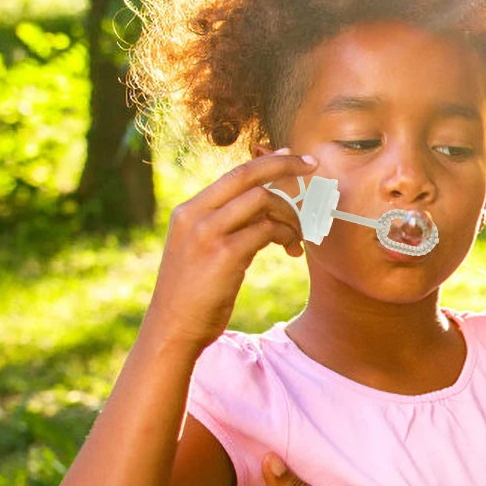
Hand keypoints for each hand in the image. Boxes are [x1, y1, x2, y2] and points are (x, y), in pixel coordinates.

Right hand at [145, 151, 313, 353]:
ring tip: (297, 237)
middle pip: (248, 175)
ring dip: (289, 216)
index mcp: (187, 211)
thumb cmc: (191, 294)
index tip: (292, 157)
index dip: (268, 163)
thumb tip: (261, 208)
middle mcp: (195, 215)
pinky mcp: (225, 254)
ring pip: (263, 201)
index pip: (233, 174)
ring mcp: (208, 233)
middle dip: (285, 165)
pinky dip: (287, 236)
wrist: (172, 329)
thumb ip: (221, 226)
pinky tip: (292, 249)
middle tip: (313, 167)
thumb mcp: (198, 250)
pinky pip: (267, 230)